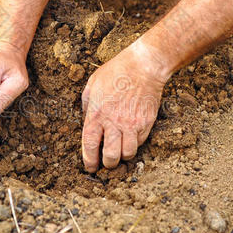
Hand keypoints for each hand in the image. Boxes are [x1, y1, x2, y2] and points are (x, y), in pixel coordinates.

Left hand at [81, 40, 168, 171]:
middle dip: (107, 164)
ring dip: (122, 157)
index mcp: (96, 113)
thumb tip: (86, 120)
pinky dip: (134, 145)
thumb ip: (87, 104)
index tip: (90, 166)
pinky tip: (131, 138)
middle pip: (110, 156)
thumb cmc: (116, 72)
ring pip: (127, 154)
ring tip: (120, 152)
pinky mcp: (146, 123)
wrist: (143, 66)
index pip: (89, 145)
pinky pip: (140, 143)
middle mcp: (114, 122)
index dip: (89, 160)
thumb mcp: (92, 84)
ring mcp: (132, 124)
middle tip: (107, 162)